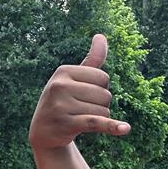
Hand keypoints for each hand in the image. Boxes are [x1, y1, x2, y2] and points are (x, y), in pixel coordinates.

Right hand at [29, 34, 129, 150]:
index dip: (100, 89)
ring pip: (103, 111)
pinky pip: (96, 122)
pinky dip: (111, 127)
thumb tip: (101, 36)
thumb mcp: (73, 80)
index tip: (82, 95)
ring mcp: (61, 105)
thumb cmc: (62, 101)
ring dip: (98, 118)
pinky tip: (124, 129)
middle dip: (100, 105)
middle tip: (80, 110)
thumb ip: (91, 60)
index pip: (103, 77)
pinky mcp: (66, 124)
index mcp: (63, 71)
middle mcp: (59, 86)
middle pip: (105, 95)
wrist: (43, 132)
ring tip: (78, 119)